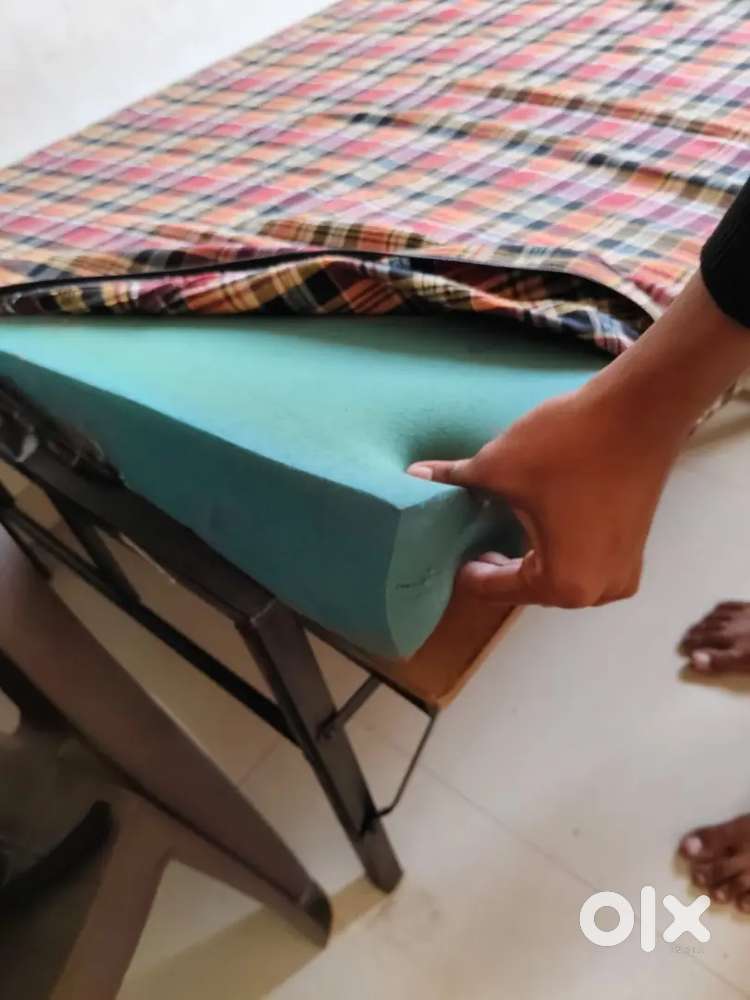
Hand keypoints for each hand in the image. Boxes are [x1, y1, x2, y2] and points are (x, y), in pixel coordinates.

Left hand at [407, 387, 678, 606]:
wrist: (640, 410)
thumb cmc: (568, 445)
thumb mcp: (499, 466)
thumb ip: (456, 479)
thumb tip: (413, 477)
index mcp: (563, 584)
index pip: (497, 589)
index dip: (467, 574)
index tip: (447, 560)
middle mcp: (596, 592)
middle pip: (530, 589)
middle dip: (497, 570)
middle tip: (468, 547)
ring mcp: (622, 573)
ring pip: (559, 578)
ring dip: (528, 561)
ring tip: (497, 538)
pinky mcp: (635, 549)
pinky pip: (584, 563)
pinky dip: (558, 552)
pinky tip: (536, 530)